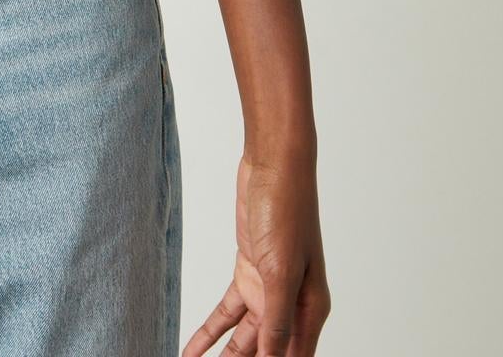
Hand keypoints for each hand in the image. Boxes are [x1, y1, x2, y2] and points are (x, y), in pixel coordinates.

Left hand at [181, 146, 329, 354]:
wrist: (274, 165)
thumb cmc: (287, 210)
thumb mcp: (280, 270)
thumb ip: (276, 319)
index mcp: (310, 310)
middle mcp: (292, 305)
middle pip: (265, 352)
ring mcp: (269, 290)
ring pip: (244, 339)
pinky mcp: (249, 273)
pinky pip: (227, 314)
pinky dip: (210, 332)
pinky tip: (192, 350)